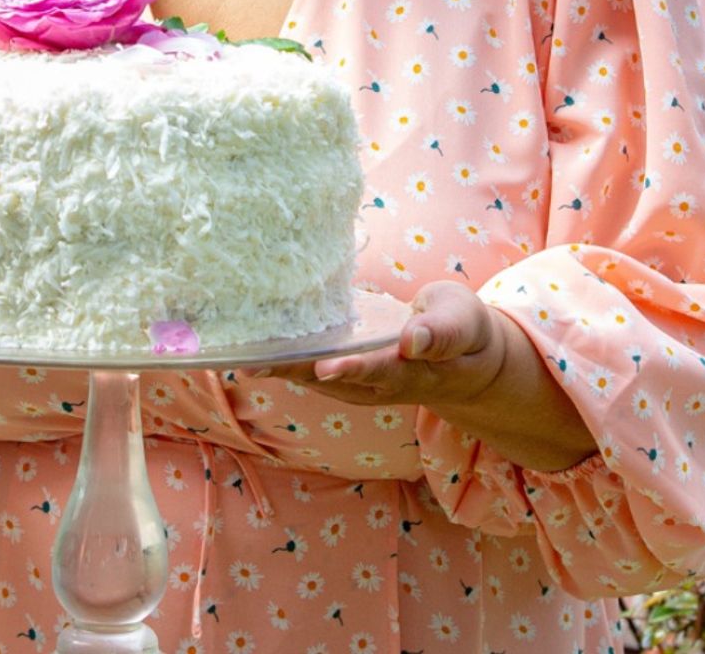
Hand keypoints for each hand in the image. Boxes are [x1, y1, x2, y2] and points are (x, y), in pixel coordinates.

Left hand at [249, 281, 507, 408]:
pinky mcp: (348, 367)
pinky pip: (312, 364)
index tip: (324, 365)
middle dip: (293, 371)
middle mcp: (379, 382)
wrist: (462, 357)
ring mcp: (361, 380)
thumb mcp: (464, 323)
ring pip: (315, 377)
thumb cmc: (464, 331)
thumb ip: (441, 332)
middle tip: (250, 362)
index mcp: (413, 369)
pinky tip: (255, 342)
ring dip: (279, 368)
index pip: (380, 370)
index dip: (352, 368)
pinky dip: (284, 356)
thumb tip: (413, 339)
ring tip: (240, 354)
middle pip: (332, 380)